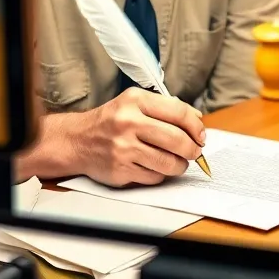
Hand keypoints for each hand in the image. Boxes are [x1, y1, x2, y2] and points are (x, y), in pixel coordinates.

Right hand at [76, 88, 204, 186]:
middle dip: (193, 149)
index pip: (178, 112)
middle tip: (194, 151)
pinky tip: (154, 167)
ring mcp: (123, 148)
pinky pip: (154, 177)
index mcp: (135, 101)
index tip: (201, 135)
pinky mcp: (120, 170)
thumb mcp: (135, 103)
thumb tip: (197, 119)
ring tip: (177, 162)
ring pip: (168, 162)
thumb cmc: (111, 121)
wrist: (77, 140)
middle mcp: (128, 123)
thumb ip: (165, 108)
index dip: (196, 126)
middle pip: (177, 140)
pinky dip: (160, 174)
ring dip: (180, 165)